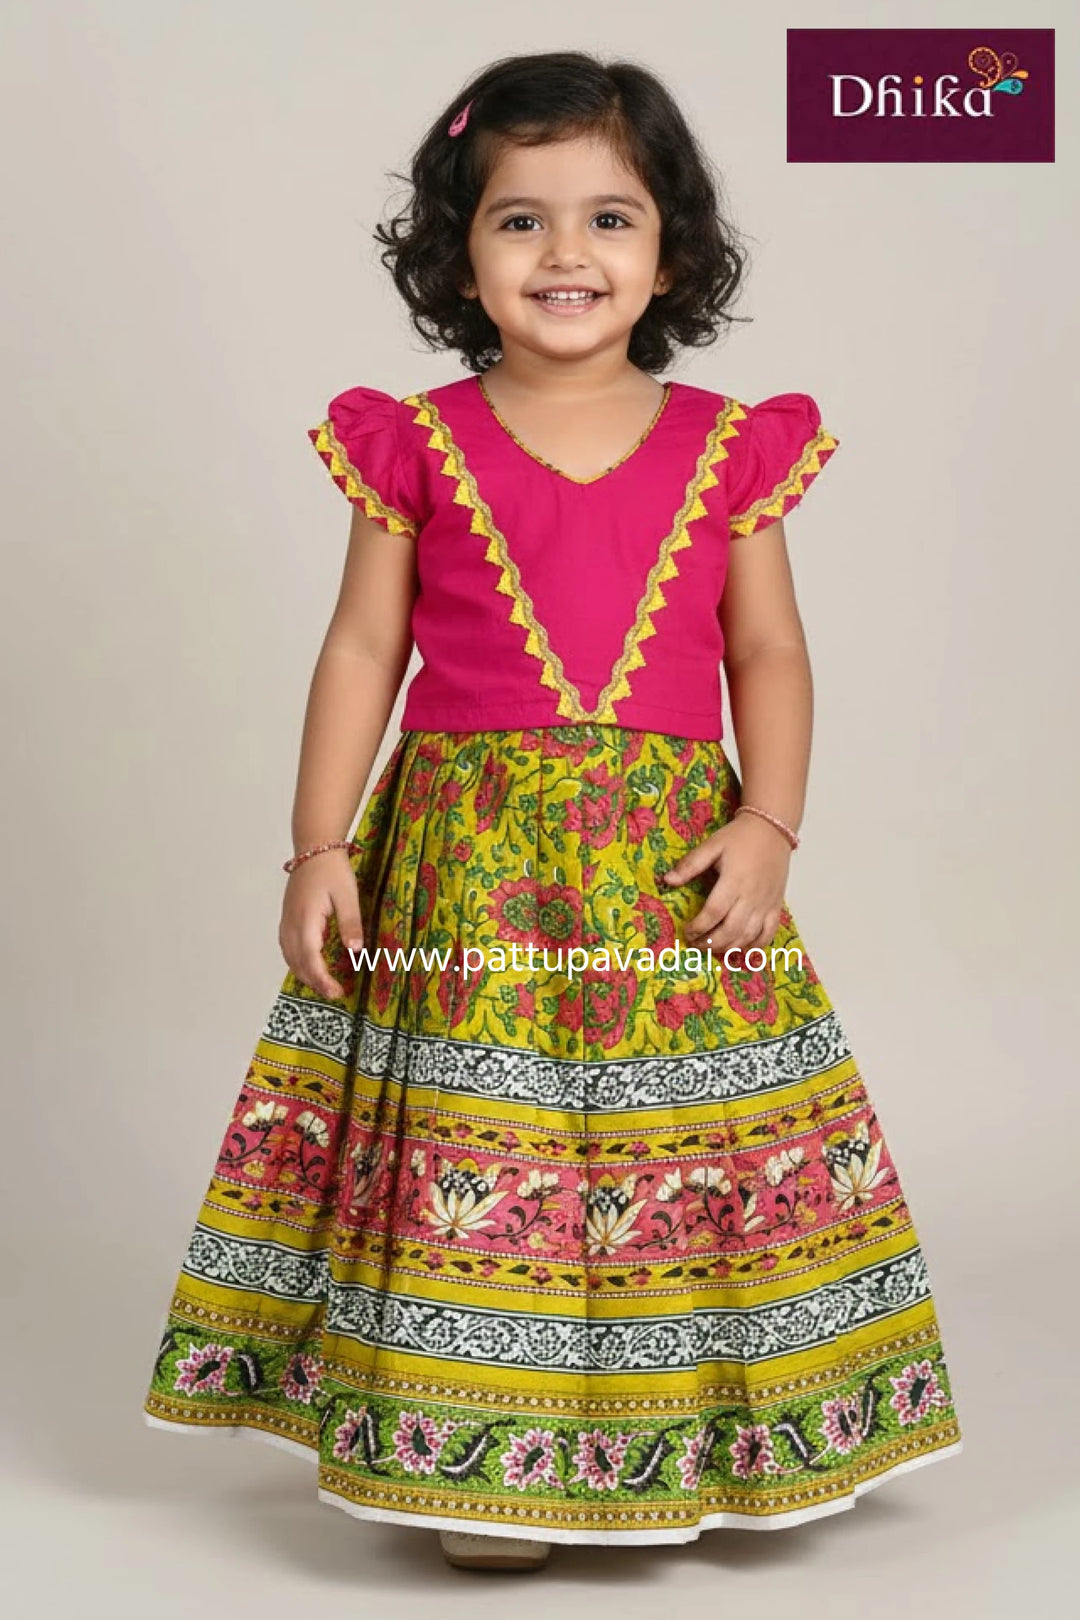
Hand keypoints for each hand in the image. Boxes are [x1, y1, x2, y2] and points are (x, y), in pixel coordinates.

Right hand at [279, 849, 364, 999]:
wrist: (314, 848)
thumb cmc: (332, 870)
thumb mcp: (348, 896)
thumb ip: (351, 924)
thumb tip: (355, 951)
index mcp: (306, 920)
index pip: (310, 959)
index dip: (322, 980)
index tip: (336, 992)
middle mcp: (291, 925)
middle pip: (297, 963)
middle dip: (315, 982)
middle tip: (335, 993)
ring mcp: (286, 922)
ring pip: (289, 958)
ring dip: (305, 974)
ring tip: (324, 985)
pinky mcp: (287, 919)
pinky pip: (287, 948)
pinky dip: (297, 962)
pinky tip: (309, 966)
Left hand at [662, 813, 790, 958]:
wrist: (772, 829)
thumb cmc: (740, 837)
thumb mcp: (712, 845)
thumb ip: (690, 865)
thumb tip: (667, 881)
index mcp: (734, 881)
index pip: (713, 913)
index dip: (698, 927)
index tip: (686, 931)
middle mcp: (752, 897)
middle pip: (731, 931)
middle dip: (710, 943)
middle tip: (695, 945)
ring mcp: (766, 904)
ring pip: (748, 937)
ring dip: (728, 948)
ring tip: (712, 948)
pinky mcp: (776, 907)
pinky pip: (768, 935)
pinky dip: (754, 947)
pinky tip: (740, 950)